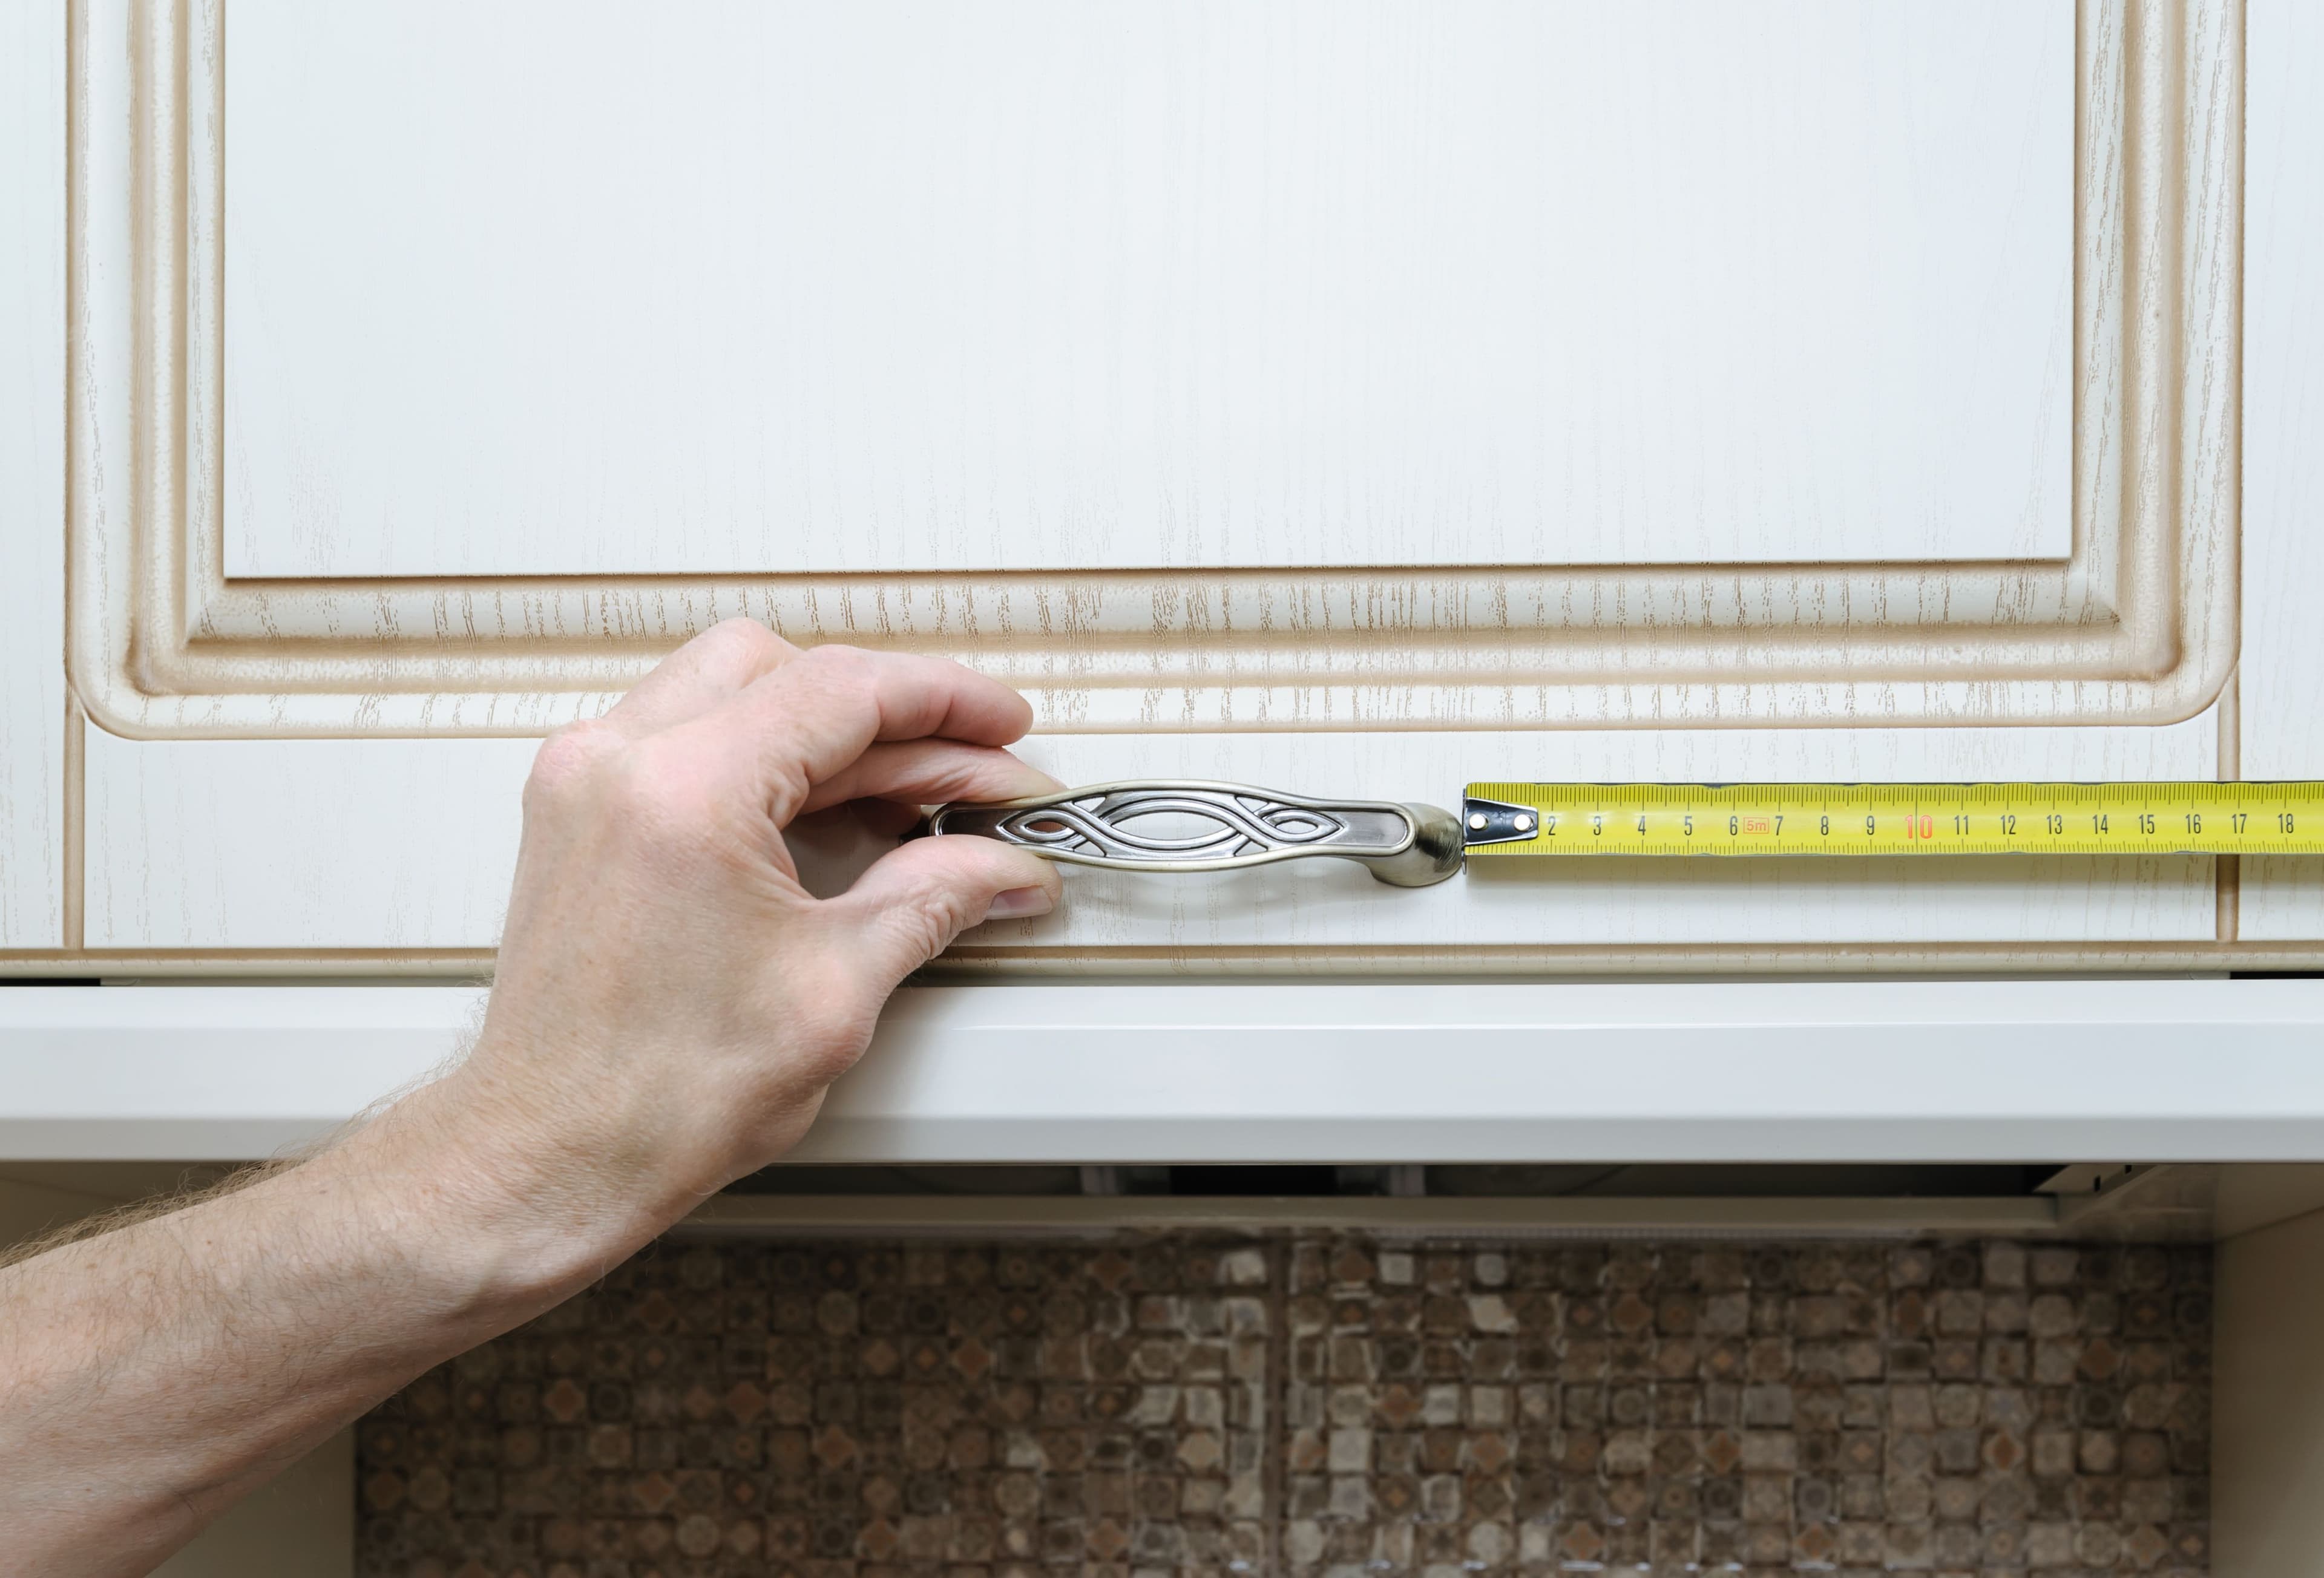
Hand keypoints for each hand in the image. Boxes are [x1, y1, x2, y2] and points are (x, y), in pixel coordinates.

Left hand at [431, 620, 1061, 1255]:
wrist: (548, 1158)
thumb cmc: (654, 1101)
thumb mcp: (835, 991)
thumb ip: (933, 899)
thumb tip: (1003, 866)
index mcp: (683, 792)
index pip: (843, 689)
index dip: (946, 702)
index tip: (1005, 726)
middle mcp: (618, 763)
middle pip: (790, 670)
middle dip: (896, 712)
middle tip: (974, 767)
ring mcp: (587, 781)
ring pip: (738, 688)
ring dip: (834, 730)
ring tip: (915, 796)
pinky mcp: (580, 810)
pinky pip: (691, 734)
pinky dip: (772, 755)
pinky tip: (836, 809)